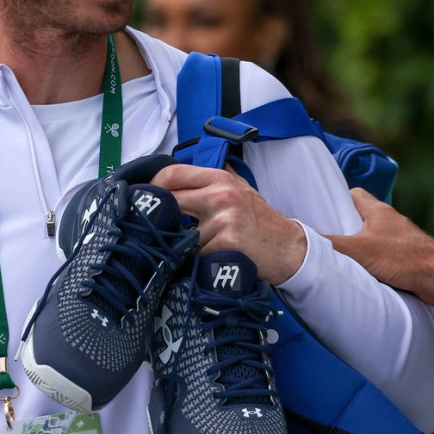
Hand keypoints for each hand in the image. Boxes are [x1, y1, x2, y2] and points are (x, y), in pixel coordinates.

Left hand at [151, 164, 306, 284]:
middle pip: (170, 201)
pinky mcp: (227, 241)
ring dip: (181, 245)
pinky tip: (209, 260)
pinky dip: (197, 260)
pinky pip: (196, 253)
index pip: (172, 173)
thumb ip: (206, 184)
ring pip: (181, 233)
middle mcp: (221, 194)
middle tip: (158, 230)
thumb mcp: (237, 189)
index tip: (146, 201)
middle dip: (161, 219)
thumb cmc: (258, 220)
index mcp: (219, 178)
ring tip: (196, 249)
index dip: (152, 187)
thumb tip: (167, 184)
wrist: (287, 247)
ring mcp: (224, 217)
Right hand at [327, 189, 433, 308]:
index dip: (335, 202)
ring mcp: (398, 238)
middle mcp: (389, 221)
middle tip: (326, 241)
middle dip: (342, 229)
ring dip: (357, 248)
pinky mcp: (405, 256)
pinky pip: (381, 254)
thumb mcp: (359, 250)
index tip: (319, 214)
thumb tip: (304, 239)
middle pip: (359, 218)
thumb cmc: (403, 259)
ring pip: (370, 237)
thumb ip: (331, 244)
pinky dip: (371, 262)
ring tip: (340, 260)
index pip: (352, 195)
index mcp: (378, 210)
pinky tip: (363, 274)